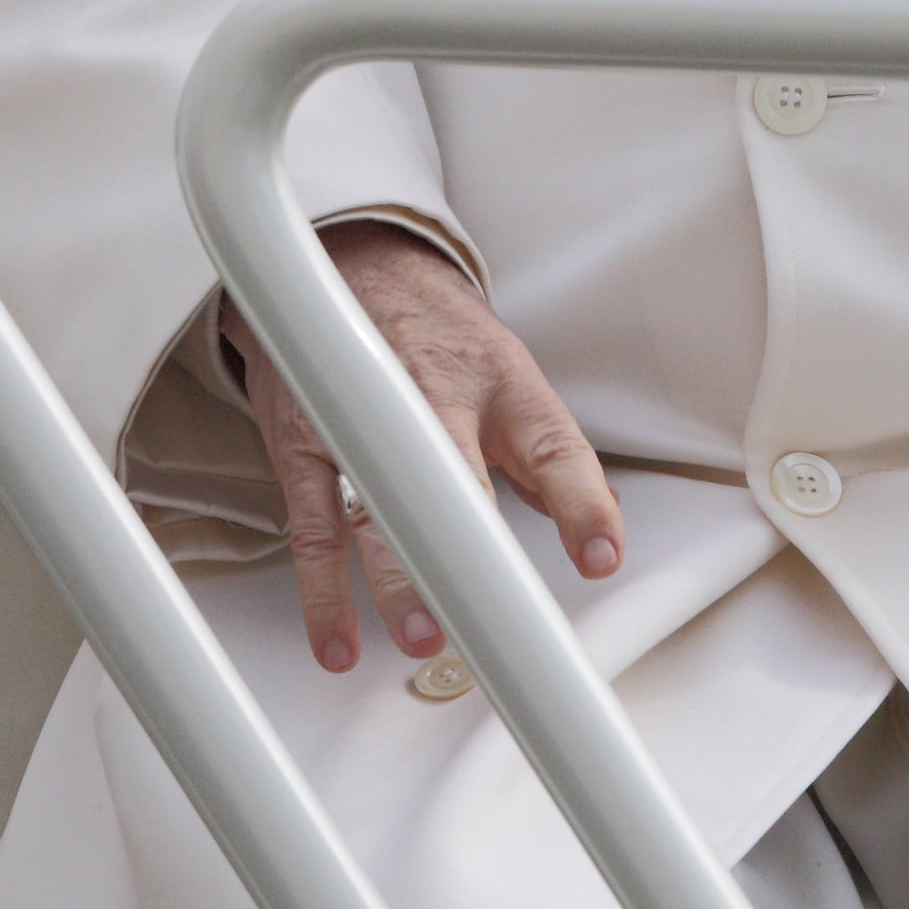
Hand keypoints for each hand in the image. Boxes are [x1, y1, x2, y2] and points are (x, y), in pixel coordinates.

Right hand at [230, 221, 625, 672]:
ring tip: (421, 636)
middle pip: (460, 473)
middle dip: (473, 542)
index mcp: (504, 385)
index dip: (581, 502)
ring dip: (399, 576)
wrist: (347, 267)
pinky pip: (315, 526)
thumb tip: (598, 526)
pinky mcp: (307, 444)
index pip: (555, 445)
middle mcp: (436, 396)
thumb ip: (546, 461)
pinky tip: (339, 641)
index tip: (600, 556)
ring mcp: (366, 419)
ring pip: (381, 503)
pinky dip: (325, 591)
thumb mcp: (511, 381)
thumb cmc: (439, 334)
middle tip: (490, 609)